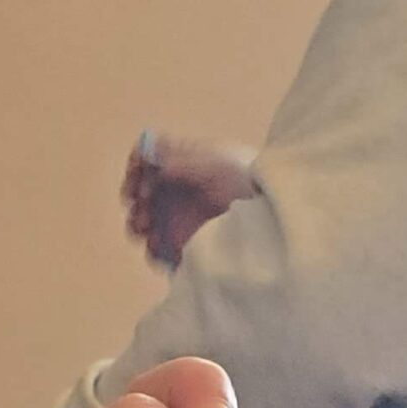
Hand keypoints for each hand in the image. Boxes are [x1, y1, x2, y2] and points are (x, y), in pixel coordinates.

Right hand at [121, 135, 258, 267]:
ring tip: (145, 231)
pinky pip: (160, 249)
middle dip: (134, 201)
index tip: (137, 178)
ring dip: (138, 226)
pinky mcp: (185, 243)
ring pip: (145, 221)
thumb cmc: (248, 178)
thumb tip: (152, 157)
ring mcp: (179, 216)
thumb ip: (182, 160)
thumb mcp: (216, 161)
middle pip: (140, 191)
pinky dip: (154, 250)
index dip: (136, 166)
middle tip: (142, 211)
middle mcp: (175, 188)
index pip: (145, 158)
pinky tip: (158, 249)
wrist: (272, 211)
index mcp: (180, 161)